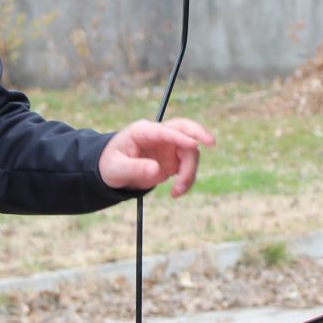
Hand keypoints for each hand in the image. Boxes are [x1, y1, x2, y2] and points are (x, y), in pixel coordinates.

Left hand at [99, 117, 214, 197]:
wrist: (112, 172)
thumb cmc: (110, 164)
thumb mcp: (117, 169)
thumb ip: (136, 169)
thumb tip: (157, 171)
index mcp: (144, 131)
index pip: (166, 131)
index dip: (180, 137)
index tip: (193, 145)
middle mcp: (160, 135)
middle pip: (185, 130)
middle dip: (199, 134)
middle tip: (212, 142)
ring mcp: (169, 147)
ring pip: (190, 153)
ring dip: (189, 172)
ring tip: (177, 191)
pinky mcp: (174, 160)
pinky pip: (188, 167)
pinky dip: (188, 179)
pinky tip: (177, 192)